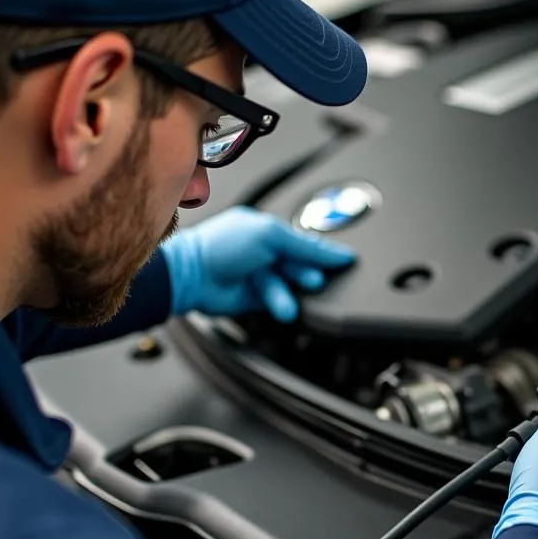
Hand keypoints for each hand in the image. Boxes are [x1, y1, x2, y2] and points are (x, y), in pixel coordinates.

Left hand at [160, 206, 355, 320]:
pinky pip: (279, 303)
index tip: (346, 260)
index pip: (306, 241)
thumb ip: (305, 245)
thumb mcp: (269, 235)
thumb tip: (337, 253)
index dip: (326, 252)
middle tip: (309, 280)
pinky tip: (282, 308)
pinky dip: (281, 305)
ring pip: (290, 287)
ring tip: (286, 302)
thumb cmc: (220, 246)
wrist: (192, 275)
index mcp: (269, 230)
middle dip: (306, 274)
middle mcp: (266, 253)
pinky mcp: (256, 299)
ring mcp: (261, 276)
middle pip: (302, 266)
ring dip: (289, 294)